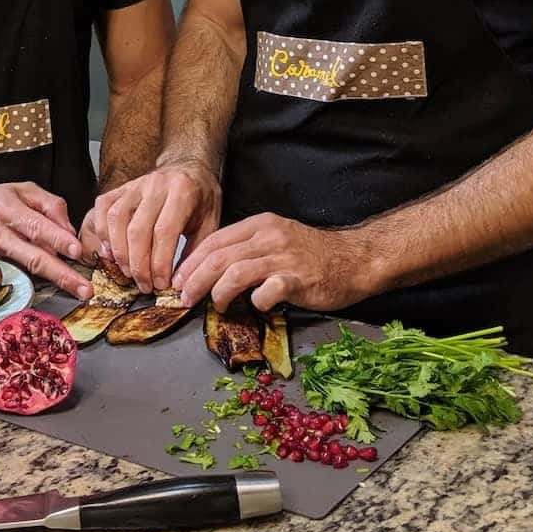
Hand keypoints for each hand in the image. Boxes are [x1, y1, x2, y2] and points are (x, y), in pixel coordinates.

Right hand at [0, 182, 92, 299]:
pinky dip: (40, 280)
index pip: (37, 225)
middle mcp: (0, 233)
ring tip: (78, 291)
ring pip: (28, 268)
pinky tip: (57, 286)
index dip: (58, 239)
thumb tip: (69, 230)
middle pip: (34, 256)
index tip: (77, 251)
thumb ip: (48, 204)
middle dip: (61, 273)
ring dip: (55, 280)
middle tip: (84, 287)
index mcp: (9, 208)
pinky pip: (20, 273)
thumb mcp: (20, 189)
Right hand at [88, 159, 220, 292]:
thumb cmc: (201, 198)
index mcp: (183, 192)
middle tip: (144, 285)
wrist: (189, 167)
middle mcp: (156, 185)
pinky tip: (110, 251)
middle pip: (138, 229)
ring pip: (117, 219)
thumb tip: (179, 283)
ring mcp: (135, 184)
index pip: (165, 231)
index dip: (160, 262)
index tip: (160, 284)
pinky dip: (102, 231)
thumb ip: (195, 250)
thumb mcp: (210, 222)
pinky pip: (103, 207)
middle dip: (138, 264)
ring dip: (119, 251)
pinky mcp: (121, 187)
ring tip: (127, 272)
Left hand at [172, 213, 376, 312]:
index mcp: (260, 225)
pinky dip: (255, 301)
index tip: (178, 278)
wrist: (354, 259)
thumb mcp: (276, 239)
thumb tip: (211, 271)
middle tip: (184, 297)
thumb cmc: (312, 254)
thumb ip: (247, 249)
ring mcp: (284, 258)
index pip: (215, 240)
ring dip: (217, 292)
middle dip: (195, 278)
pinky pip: (267, 291)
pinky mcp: (298, 280)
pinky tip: (256, 306)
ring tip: (214, 305)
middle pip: (219, 256)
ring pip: (235, 272)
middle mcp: (269, 237)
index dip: (191, 261)